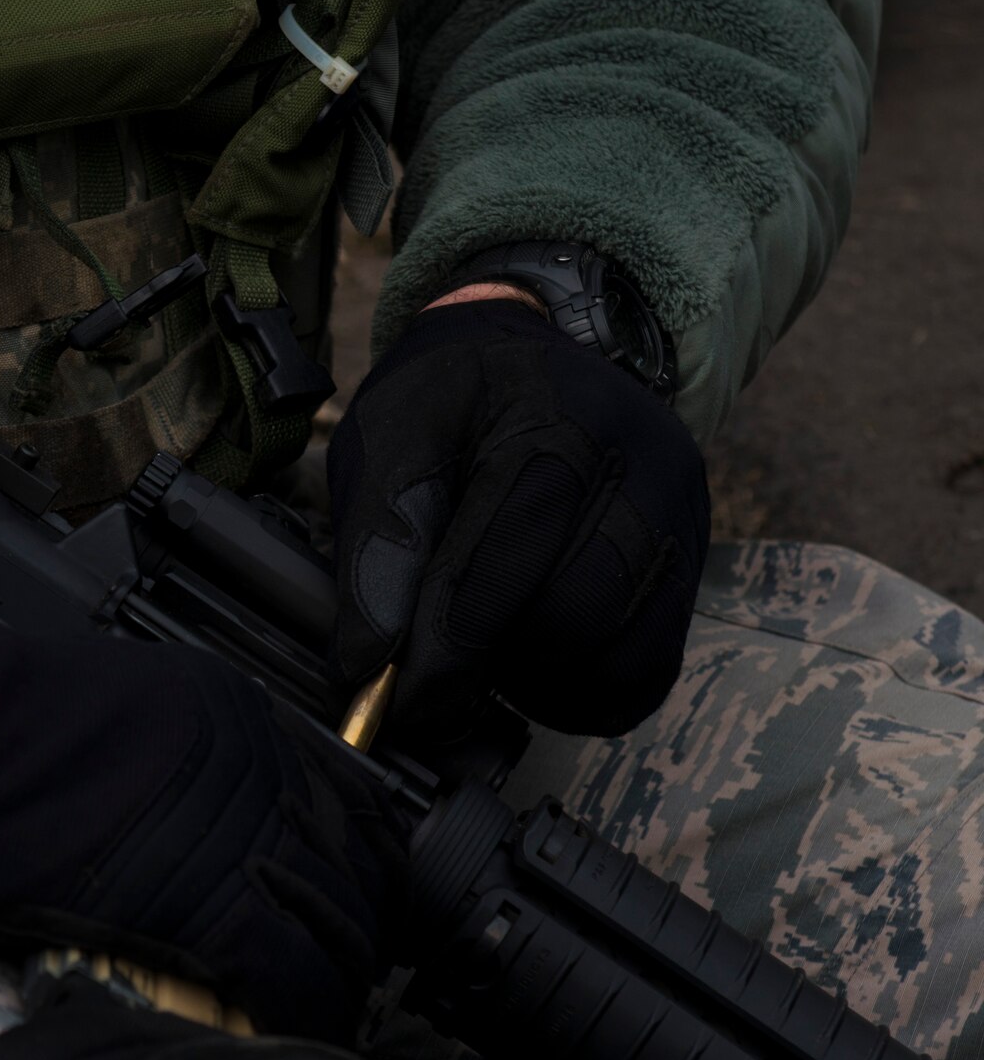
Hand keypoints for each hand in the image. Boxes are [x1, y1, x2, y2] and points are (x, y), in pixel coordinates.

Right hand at [0, 596, 407, 1038]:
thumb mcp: (112, 708)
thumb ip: (171, 756)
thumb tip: (186, 812)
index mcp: (238, 712)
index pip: (343, 802)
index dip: (343, 864)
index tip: (329, 900)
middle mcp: (259, 763)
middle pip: (356, 866)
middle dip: (349, 924)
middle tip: (324, 965)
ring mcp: (244, 828)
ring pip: (341, 926)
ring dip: (331, 973)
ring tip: (303, 1003)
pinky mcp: (213, 901)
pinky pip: (295, 975)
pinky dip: (300, 1009)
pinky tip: (282, 1022)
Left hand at [327, 297, 708, 738]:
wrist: (531, 360)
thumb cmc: (449, 405)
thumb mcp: (390, 439)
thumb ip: (378, 543)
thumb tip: (368, 664)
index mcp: (554, 420)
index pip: (498, 563)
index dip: (437, 650)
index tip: (388, 700)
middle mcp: (642, 465)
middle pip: (569, 617)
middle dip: (484, 663)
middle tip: (430, 676)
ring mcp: (680, 517)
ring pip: (615, 653)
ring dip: (533, 680)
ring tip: (481, 650)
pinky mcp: (691, 565)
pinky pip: (646, 670)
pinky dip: (581, 691)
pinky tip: (531, 663)